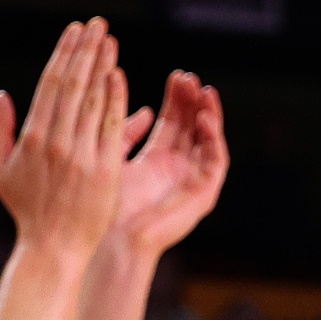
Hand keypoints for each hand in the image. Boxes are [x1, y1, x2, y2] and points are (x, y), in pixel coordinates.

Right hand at [0, 19, 128, 255]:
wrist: (54, 246)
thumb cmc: (26, 209)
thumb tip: (2, 96)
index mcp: (31, 140)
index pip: (51, 86)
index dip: (64, 54)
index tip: (74, 31)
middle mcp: (57, 143)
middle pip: (74, 85)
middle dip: (86, 50)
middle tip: (96, 23)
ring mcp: (83, 154)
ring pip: (95, 99)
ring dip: (103, 65)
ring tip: (109, 39)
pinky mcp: (106, 167)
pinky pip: (113, 124)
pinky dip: (116, 97)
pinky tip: (118, 73)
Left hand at [111, 70, 227, 256]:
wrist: (112, 244)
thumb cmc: (105, 208)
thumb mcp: (113, 160)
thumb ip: (125, 133)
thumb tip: (144, 109)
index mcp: (156, 162)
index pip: (173, 122)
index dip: (176, 99)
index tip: (176, 75)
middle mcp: (178, 170)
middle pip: (192, 126)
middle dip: (192, 100)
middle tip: (189, 76)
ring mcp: (192, 181)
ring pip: (208, 139)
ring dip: (208, 113)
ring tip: (203, 90)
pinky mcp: (204, 193)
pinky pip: (215, 160)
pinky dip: (213, 137)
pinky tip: (204, 118)